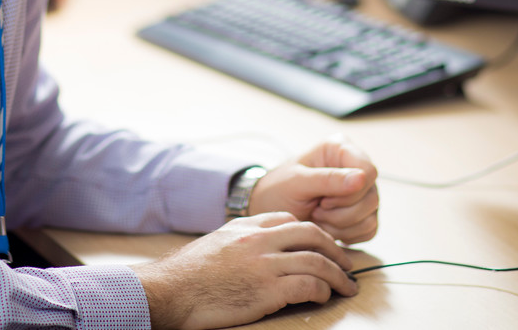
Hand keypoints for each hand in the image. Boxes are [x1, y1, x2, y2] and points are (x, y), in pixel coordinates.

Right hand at [135, 212, 356, 329]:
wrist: (170, 291)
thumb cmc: (187, 273)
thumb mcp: (216, 242)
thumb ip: (242, 239)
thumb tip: (263, 249)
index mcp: (246, 226)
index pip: (291, 220)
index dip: (313, 233)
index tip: (323, 246)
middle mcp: (259, 239)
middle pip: (312, 235)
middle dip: (336, 250)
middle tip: (347, 264)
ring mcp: (264, 263)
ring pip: (317, 261)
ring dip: (338, 276)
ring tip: (347, 287)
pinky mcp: (267, 290)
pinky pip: (308, 285)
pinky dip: (322, 291)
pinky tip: (324, 297)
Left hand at [250, 135, 378, 243]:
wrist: (269, 210)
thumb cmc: (278, 189)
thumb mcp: (296, 181)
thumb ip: (327, 178)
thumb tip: (362, 178)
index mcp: (340, 150)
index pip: (368, 171)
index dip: (350, 191)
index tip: (323, 199)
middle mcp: (356, 168)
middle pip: (372, 197)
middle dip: (341, 212)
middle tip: (316, 209)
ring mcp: (362, 193)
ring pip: (371, 217)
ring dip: (341, 225)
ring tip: (318, 217)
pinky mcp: (363, 215)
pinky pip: (369, 230)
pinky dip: (347, 235)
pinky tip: (327, 227)